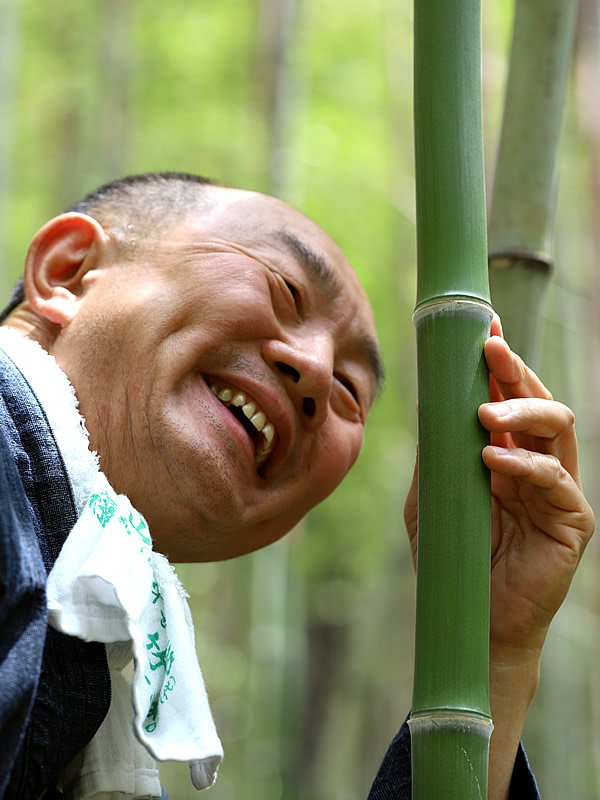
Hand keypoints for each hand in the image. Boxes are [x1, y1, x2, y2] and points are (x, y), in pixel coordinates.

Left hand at [403, 316, 594, 798]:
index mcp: (506, 453)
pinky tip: (493, 459)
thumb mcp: (432, 497)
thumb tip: (427, 401)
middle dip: (515, 370)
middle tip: (489, 348)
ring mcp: (558, 490)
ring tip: (485, 411)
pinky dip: (525, 464)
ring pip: (559, 428)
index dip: (500, 361)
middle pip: (539, 400)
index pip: (510, 397)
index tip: (483, 327)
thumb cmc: (453, 557)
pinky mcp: (571, 521)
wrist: (472, 619)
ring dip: (523, 410)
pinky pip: (556, 480)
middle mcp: (537, 463)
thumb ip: (436, 454)